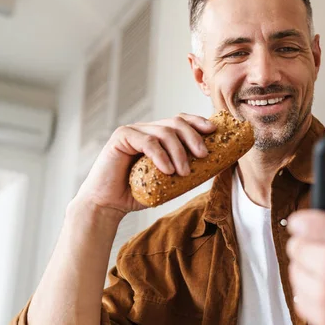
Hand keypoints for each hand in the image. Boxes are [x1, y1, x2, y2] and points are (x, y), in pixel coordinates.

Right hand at [75, 113, 215, 215]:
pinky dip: (161, 156)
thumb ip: (187, 170)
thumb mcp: (169, 181)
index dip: (198, 122)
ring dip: (179, 152)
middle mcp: (146, 129)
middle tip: (204, 155)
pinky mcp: (121, 137)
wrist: (108, 204)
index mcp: (158, 135)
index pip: (181, 120)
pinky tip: (168, 171)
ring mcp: (133, 131)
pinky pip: (147, 142)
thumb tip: (217, 166)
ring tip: (184, 173)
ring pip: (164, 132)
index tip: (213, 131)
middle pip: (176, 122)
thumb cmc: (139, 193)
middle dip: (193, 137)